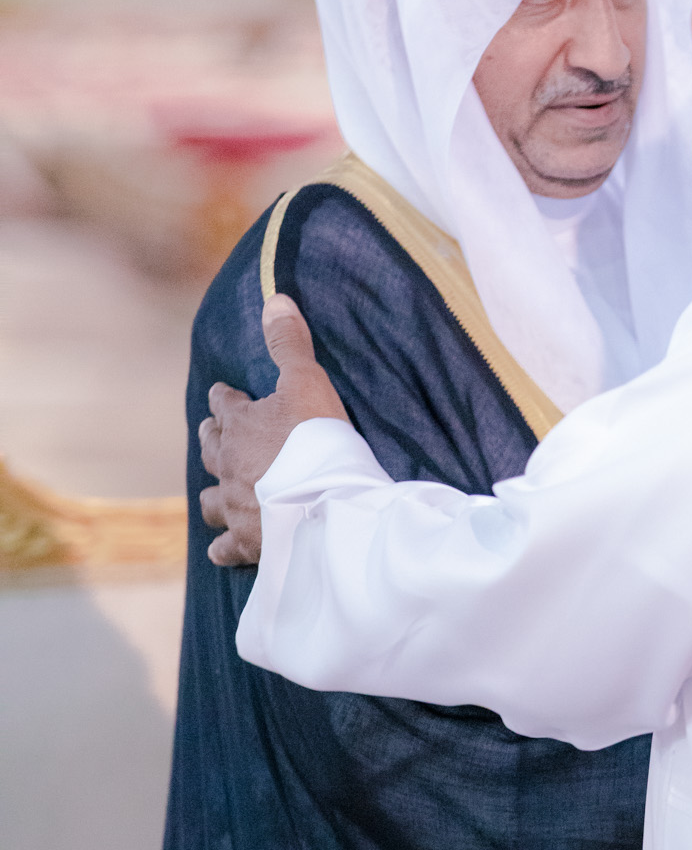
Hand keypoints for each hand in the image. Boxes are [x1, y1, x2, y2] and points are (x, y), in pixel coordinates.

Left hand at [199, 294, 350, 566]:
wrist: (323, 505)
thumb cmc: (317, 441)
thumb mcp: (308, 382)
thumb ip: (290, 344)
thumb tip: (275, 299)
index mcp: (239, 424)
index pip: (223, 404)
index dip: (225, 398)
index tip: (225, 395)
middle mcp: (227, 464)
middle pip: (210, 448)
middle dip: (212, 439)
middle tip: (216, 436)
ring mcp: (234, 504)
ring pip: (210, 499)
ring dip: (212, 494)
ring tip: (216, 495)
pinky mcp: (246, 541)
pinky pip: (225, 547)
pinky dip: (222, 548)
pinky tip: (221, 551)